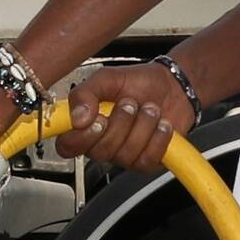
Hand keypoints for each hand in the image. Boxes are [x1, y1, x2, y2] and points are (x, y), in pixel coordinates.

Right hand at [60, 58, 200, 173]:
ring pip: (125, 154)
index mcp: (86, 124)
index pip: (68, 146)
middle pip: (100, 152)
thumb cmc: (138, 82)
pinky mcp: (146, 161)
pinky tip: (162, 124)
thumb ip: (85, 93)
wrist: (172, 86)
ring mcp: (124, 154)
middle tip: (131, 103)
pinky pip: (146, 159)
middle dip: (120, 124)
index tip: (98, 119)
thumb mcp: (107, 78)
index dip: (81, 138)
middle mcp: (103, 143)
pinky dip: (158, 138)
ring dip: (142, 126)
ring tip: (150, 109)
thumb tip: (76, 117)